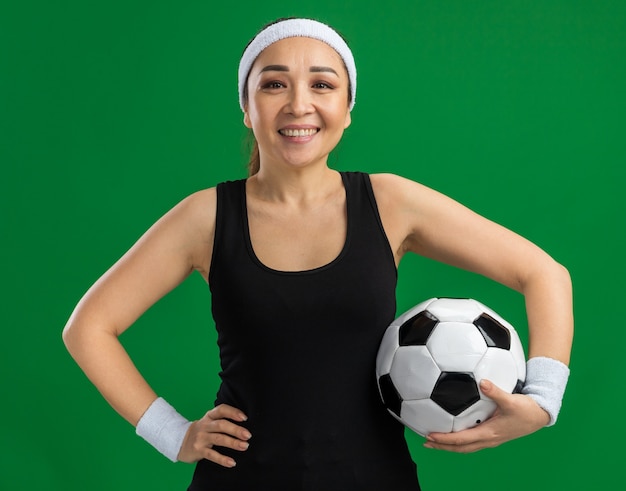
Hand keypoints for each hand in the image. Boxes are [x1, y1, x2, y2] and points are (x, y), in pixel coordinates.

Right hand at [177, 404, 251, 466]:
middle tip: (248, 435)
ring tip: (245, 446)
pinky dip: (222, 459)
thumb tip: (245, 424)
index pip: (221, 410)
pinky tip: (232, 462)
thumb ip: (222, 420)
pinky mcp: (198, 450)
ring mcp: (201, 438)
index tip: (244, 418)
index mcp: (209, 416)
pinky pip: (212, 455)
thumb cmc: (202, 431)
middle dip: (236, 430)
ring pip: (219, 439)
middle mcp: (205, 425)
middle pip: (221, 425)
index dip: (233, 412)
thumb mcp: (209, 421)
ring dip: (233, 443)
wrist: (180, 441)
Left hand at [423, 379, 549, 452]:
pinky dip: (460, 440)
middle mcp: (488, 439)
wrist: (540, 416)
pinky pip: (472, 440)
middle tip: (426, 442)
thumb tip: (482, 382)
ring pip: (466, 446)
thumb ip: (496, 391)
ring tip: (435, 440)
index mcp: (490, 433)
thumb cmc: (526, 409)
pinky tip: (454, 431)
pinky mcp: (493, 434)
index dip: (445, 439)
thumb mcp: (511, 400)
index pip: (462, 440)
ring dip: (450, 445)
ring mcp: (491, 438)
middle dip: (443, 446)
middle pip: (461, 447)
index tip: (430, 436)